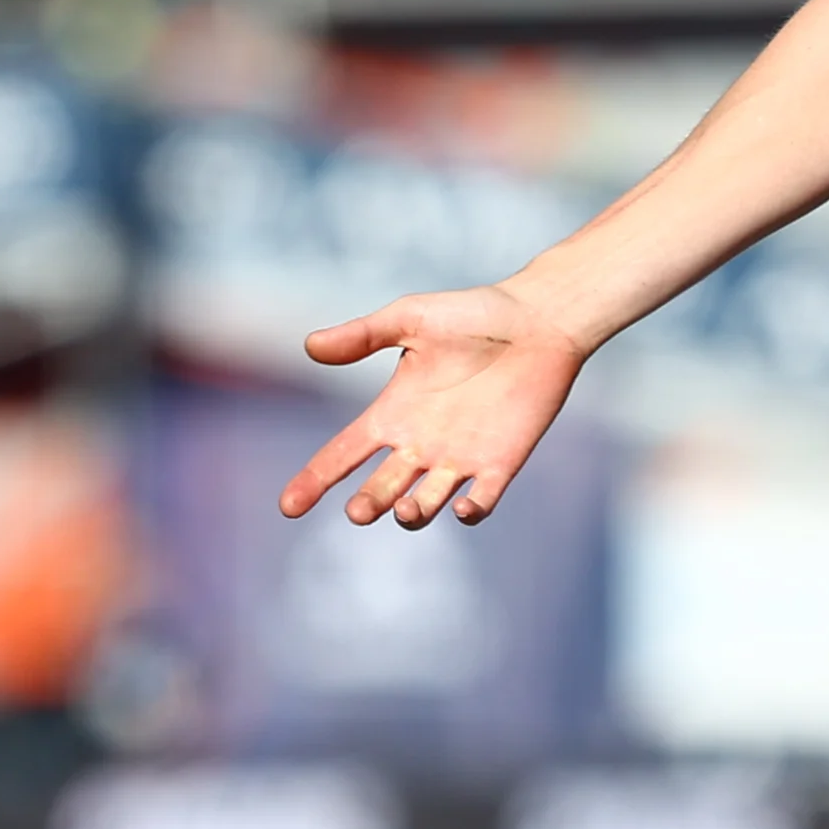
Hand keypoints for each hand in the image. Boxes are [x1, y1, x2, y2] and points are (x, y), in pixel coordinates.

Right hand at [278, 283, 592, 528]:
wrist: (540, 319)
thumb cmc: (473, 315)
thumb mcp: (409, 318)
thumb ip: (363, 335)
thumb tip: (310, 345)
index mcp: (392, 413)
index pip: (343, 454)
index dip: (315, 479)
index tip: (288, 506)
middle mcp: (420, 443)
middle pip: (382, 487)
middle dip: (368, 503)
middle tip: (360, 510)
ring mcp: (460, 456)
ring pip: (425, 503)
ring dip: (412, 514)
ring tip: (404, 510)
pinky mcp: (501, 461)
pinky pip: (483, 499)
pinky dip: (472, 511)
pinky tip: (465, 508)